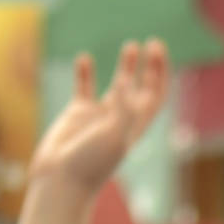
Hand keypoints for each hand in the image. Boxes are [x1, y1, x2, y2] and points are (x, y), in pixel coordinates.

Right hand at [29, 39, 168, 192]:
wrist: (61, 180)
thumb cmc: (90, 163)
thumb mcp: (113, 136)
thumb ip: (123, 109)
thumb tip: (126, 81)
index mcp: (135, 127)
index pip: (156, 97)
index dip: (162, 74)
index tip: (158, 51)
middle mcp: (121, 120)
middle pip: (143, 89)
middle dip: (150, 68)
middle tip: (153, 43)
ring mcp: (99, 117)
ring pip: (117, 86)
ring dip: (126, 67)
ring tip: (131, 46)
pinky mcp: (77, 115)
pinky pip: (84, 89)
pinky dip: (85, 73)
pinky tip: (85, 59)